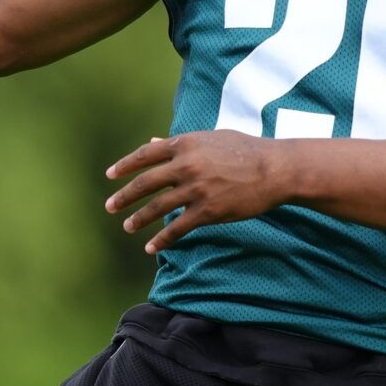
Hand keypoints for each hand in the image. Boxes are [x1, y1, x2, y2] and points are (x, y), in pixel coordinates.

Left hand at [105, 132, 287, 253]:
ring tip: (128, 227)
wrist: (275, 169)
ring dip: (139, 219)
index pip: (145, 154)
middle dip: (124, 197)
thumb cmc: (246, 149)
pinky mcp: (207, 211)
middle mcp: (186, 165)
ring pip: (157, 207)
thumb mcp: (212, 138)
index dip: (125, 165)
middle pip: (145, 183)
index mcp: (185, 144)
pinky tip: (151, 247)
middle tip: (110, 207)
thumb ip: (181, 142)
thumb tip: (154, 140)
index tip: (110, 175)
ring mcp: (196, 189)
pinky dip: (162, 240)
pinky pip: (177, 228)